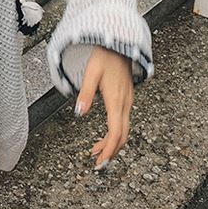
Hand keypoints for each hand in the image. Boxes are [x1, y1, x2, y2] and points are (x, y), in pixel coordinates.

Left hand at [74, 47, 134, 170]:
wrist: (119, 45)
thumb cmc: (105, 57)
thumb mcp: (91, 73)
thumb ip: (85, 93)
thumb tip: (79, 113)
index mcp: (116, 100)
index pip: (116, 132)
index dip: (109, 149)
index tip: (101, 161)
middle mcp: (125, 104)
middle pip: (122, 135)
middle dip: (111, 152)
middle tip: (98, 163)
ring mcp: (128, 102)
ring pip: (124, 130)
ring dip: (112, 143)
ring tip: (97, 152)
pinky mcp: (127, 99)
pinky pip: (124, 122)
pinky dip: (116, 133)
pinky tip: (106, 135)